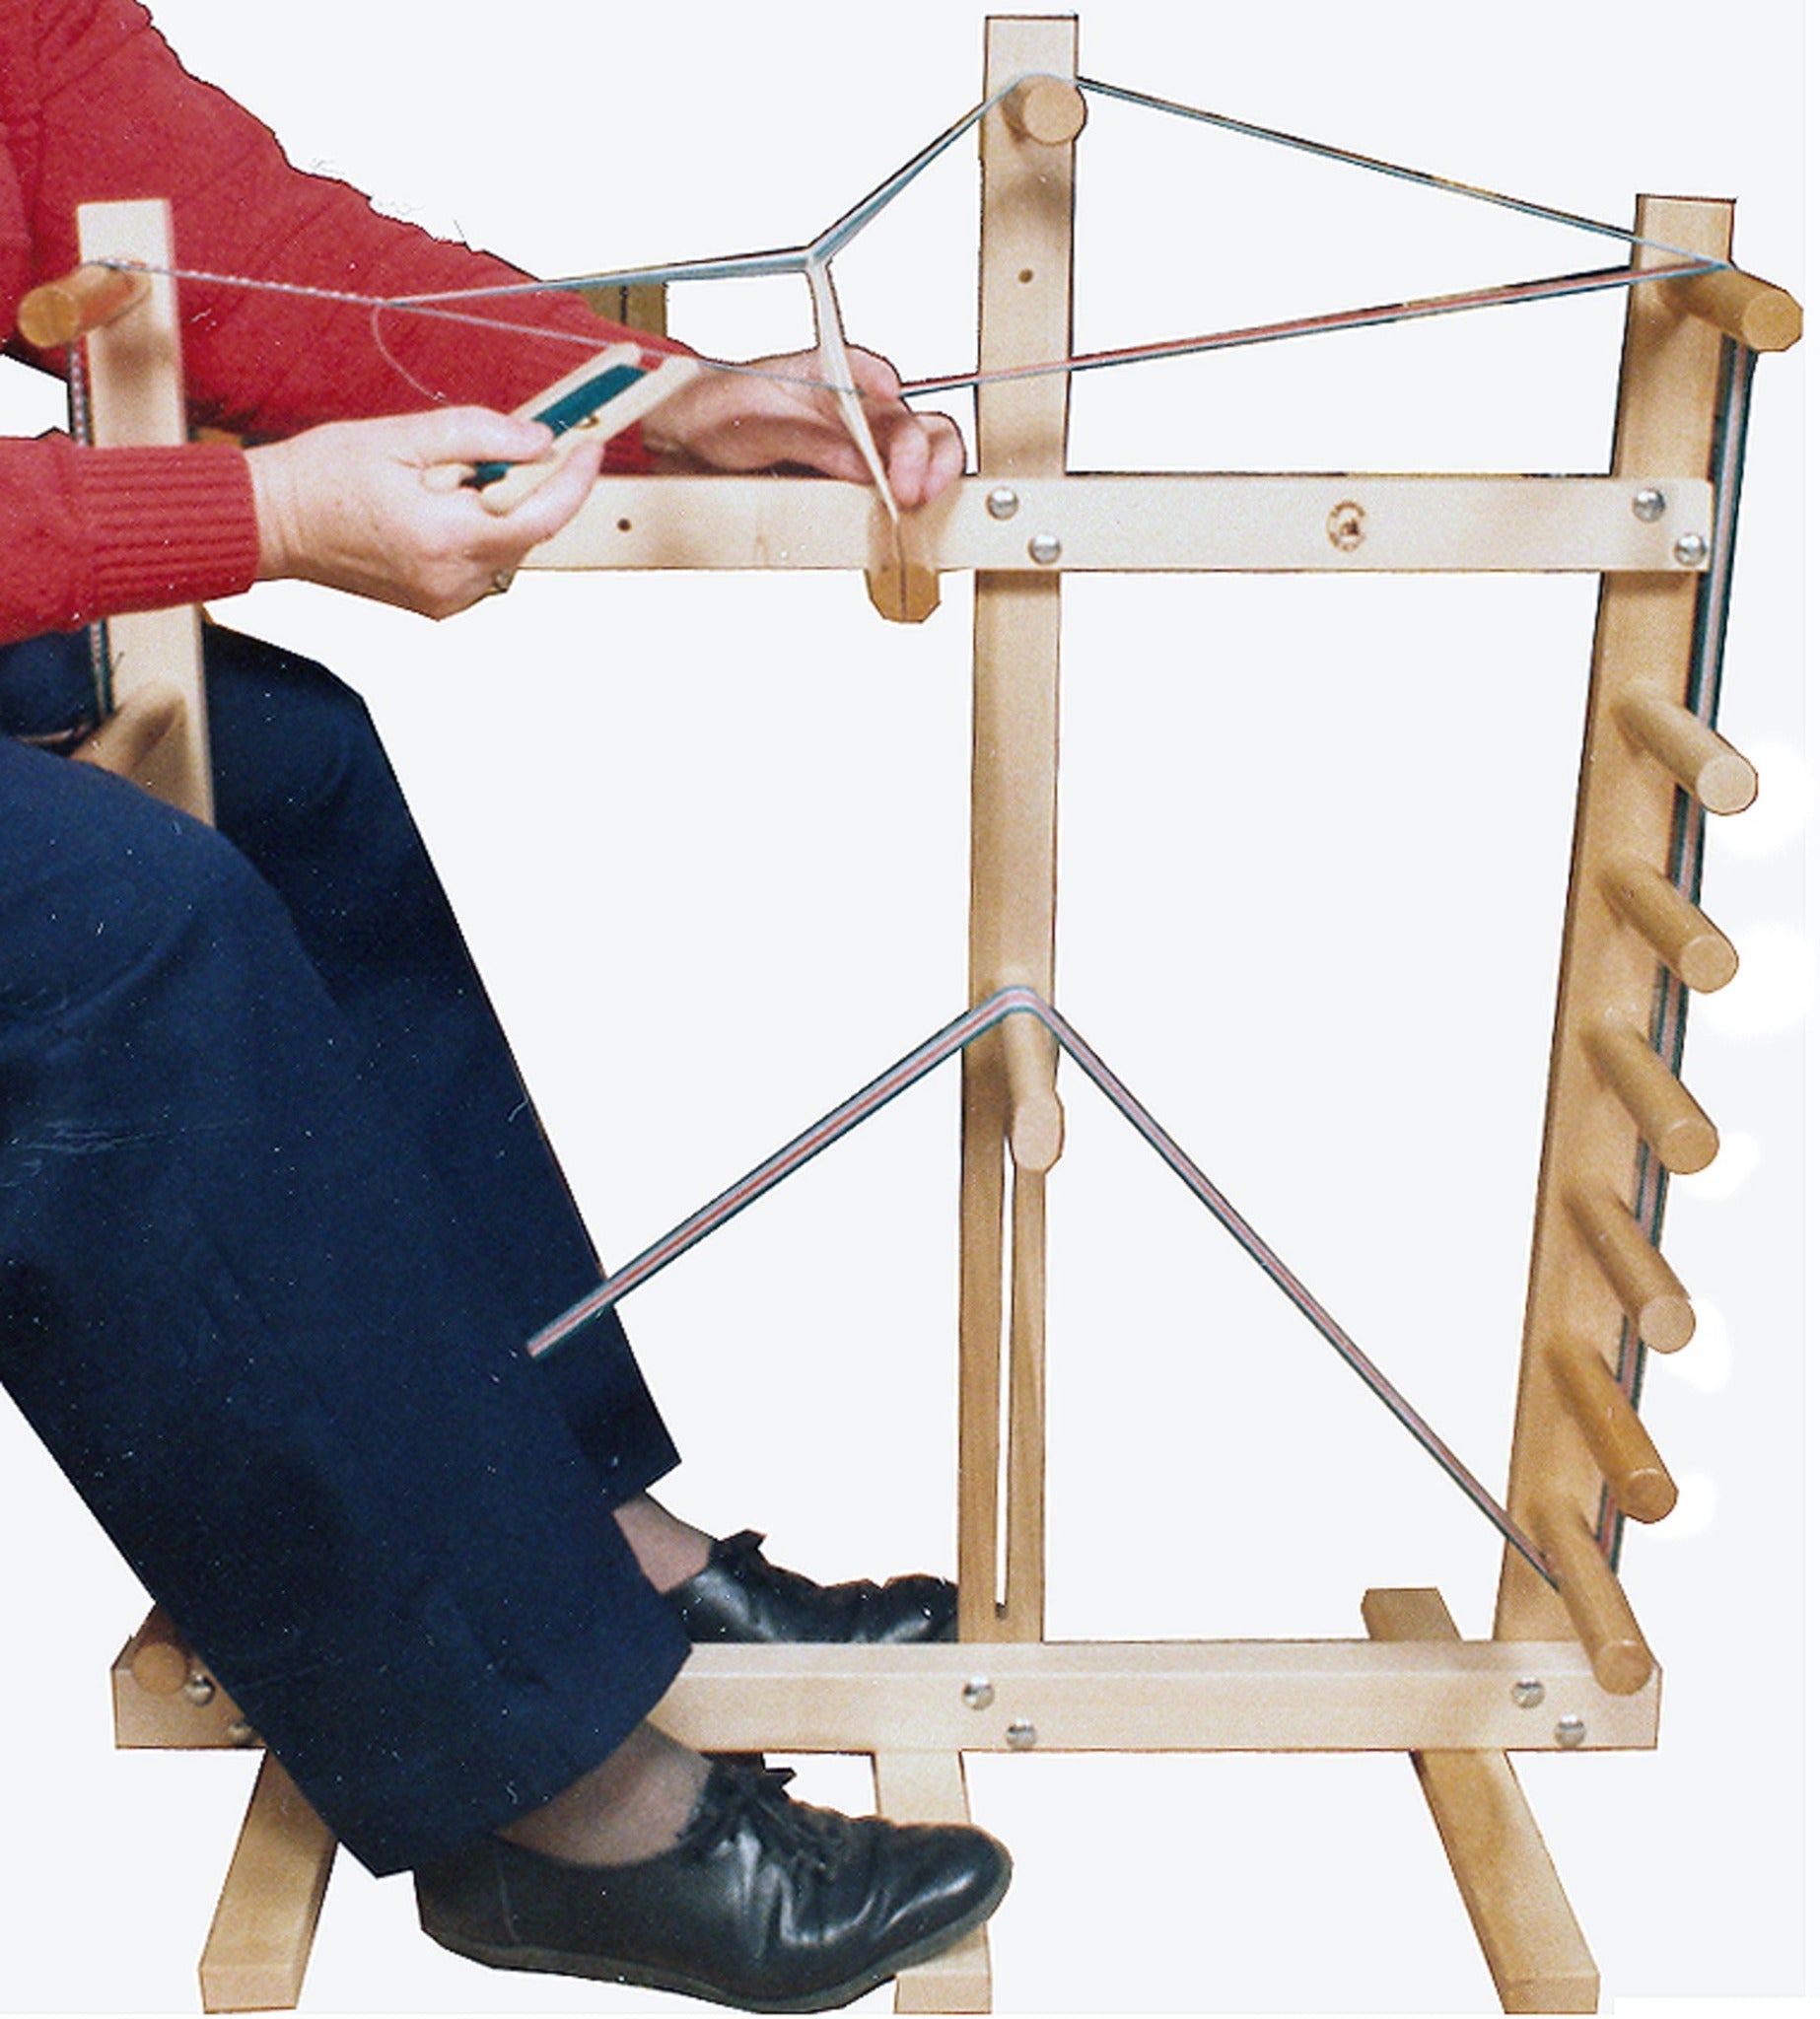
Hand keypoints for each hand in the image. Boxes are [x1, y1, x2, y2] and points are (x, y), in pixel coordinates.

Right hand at [246, 407, 603, 617]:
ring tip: (442, 484)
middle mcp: (452, 582)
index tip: (589, 446)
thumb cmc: (322, 477)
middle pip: (527, 533)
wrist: (272, 524)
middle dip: (525, 488)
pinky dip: (478, 532)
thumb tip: (539, 440)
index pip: (540, 517)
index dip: (574, 480)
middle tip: (494, 450)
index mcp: (444, 539)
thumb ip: (479, 435)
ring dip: (497, 511)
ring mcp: (445, 601)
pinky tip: (437, 510)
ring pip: (507, 550)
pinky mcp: (437, 606)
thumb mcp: (402, 437)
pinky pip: (483, 566)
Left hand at [643, 347, 963, 509]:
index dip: (880, 381)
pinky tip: (911, 513)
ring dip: (931, 473)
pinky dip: (916, 495)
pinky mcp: (858, 478)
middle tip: (909, 487)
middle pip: (907, 418)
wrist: (690, 445)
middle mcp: (851, 407)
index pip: (862, 368)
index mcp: (824, 373)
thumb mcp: (753, 423)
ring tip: (916, 501)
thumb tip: (857, 463)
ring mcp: (860, 443)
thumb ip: (806, 440)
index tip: (887, 394)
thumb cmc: (716, 416)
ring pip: (921, 447)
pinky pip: (900, 482)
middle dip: (919, 450)